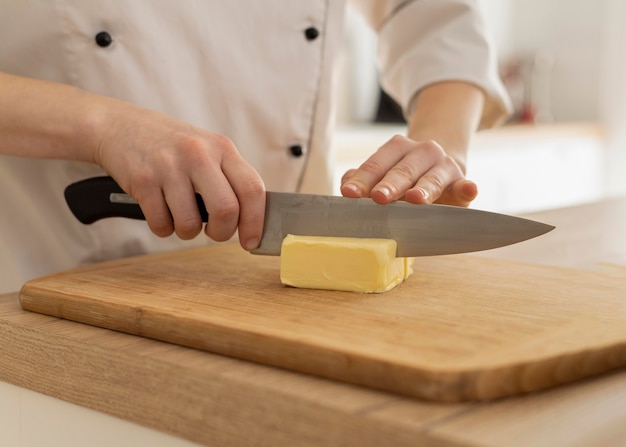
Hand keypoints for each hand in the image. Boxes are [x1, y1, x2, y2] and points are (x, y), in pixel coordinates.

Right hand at [93, 104, 265, 250]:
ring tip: (181, 218)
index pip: (252, 189)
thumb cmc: (171, 147)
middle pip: (226, 210)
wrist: (119, 125)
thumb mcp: (207, 150)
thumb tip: (251, 221)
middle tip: (213, 232)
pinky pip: (161, 224)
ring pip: (190, 223)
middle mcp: (199, 154)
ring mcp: (170, 166)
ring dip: (187, 232)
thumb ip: (229, 179)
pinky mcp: (143, 180)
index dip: (256, 222)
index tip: (251, 241)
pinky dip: (163, 228)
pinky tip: (160, 211)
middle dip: (221, 233)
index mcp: (222, 148)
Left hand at [340, 135, 477, 206]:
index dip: (362, 180)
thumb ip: (363, 180)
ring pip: (432, 178)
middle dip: (390, 184)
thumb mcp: (383, 175)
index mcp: (396, 148)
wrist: (441, 170)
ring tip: (415, 199)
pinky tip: (469, 190)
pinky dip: (467, 188)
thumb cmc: (404, 178)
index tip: (348, 193)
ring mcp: (444, 166)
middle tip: (378, 197)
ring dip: (424, 189)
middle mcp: (421, 152)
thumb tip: (346, 184)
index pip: (376, 165)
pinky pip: (465, 186)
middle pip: (402, 170)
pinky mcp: (461, 183)